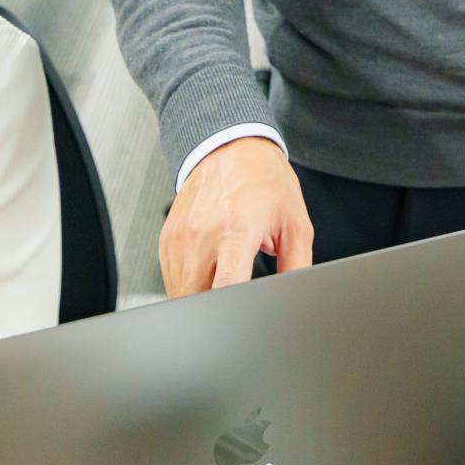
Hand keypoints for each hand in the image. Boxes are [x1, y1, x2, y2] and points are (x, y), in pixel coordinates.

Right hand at [159, 136, 313, 297]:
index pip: (226, 285)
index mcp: (237, 230)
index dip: (233, 311)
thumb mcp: (294, 223)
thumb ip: (297, 265)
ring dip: (200, 300)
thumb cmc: (264, 181)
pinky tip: (208, 272)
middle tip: (236, 304)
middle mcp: (203, 234)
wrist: (230, 147)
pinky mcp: (167, 239)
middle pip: (198, 298)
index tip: (242, 317)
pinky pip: (171, 279)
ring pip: (181, 295)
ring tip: (224, 283)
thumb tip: (296, 295)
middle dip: (216, 311)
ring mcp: (180, 238)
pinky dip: (188, 286)